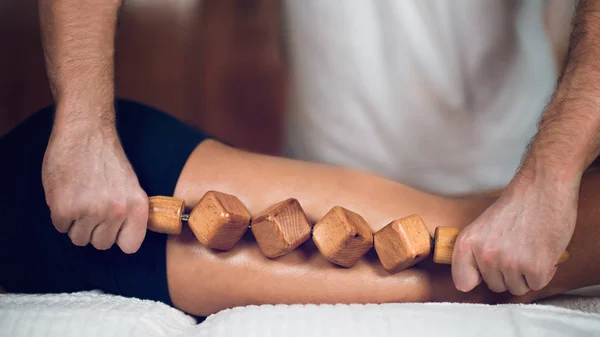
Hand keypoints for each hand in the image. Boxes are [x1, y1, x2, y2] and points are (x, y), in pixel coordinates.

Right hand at [42, 108, 147, 252]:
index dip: (117, 237)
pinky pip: (60, 227)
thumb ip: (128, 213)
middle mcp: (117, 211)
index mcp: (137, 206)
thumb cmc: (106, 159)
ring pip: (79, 239)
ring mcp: (91, 210)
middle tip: (91, 208)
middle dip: (93, 230)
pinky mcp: (66, 207)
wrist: (85, 132)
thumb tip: (123, 240)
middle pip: (101, 244)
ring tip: (79, 198)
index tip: (112, 227)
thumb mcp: (130, 185)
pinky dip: (60, 214)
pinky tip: (67, 193)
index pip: (130, 246)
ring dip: (75, 224)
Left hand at [451, 173, 578, 295]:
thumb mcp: (482, 226)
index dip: (477, 278)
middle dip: (507, 273)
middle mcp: (485, 255)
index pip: (463, 282)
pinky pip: (537, 285)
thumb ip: (476, 250)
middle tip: (516, 250)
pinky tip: (543, 252)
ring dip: (526, 274)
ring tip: (529, 249)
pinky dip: (544, 272)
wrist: (543, 188)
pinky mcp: (535, 268)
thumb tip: (469, 281)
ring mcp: (510, 263)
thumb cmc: (516, 205)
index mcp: (467, 243)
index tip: (485, 272)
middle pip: (495, 285)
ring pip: (517, 288)